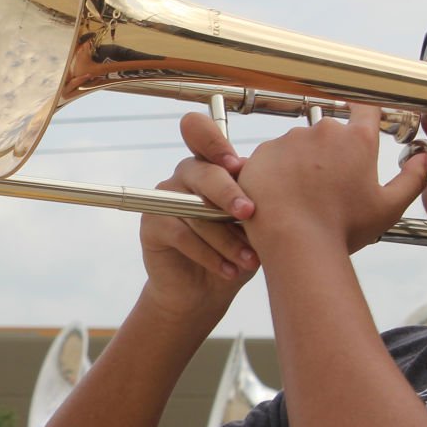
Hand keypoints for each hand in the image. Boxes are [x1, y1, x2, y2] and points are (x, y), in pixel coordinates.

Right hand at [137, 113, 261, 319]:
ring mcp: (165, 198)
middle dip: (228, 194)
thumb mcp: (253, 224)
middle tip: (249, 214)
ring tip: (249, 261)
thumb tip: (274, 187)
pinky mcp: (151, 225)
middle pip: (204, 172)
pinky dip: (209, 254)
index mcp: (212, 165)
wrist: (206, 292)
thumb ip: (254, 199)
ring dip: (226, 239)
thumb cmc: (235, 251)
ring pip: (196, 210)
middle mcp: (186, 176)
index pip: (202, 134)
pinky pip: (182, 234)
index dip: (215, 143)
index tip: (237, 164)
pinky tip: (229, 270)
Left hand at [236, 103, 426, 258]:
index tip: (363, 120)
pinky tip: (279, 197)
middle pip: (330, 132)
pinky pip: (271, 158)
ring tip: (302, 197)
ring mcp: (289, 140)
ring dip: (301, 163)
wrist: (295, 244)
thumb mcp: (388, 207)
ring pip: (298, 145)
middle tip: (329, 186)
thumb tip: (423, 159)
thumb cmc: (342, 229)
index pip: (366, 109)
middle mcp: (323, 132)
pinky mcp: (262, 154)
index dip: (365, 114)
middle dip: (330, 153)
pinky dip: (275, 173)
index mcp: (357, 140)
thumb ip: (412, 179)